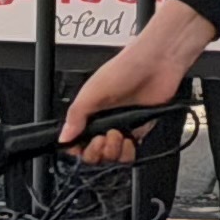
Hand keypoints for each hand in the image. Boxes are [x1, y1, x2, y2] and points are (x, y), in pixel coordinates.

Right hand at [64, 0, 214, 159]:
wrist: (156, 64)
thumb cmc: (125, 69)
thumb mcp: (92, 91)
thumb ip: (75, 116)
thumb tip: (63, 137)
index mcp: (89, 110)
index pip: (78, 140)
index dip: (78, 149)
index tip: (81, 148)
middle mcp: (105, 120)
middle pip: (94, 152)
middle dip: (96, 151)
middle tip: (101, 139)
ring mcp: (123, 125)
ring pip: (113, 155)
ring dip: (113, 152)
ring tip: (117, 135)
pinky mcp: (141, 128)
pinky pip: (131, 150)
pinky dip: (129, 151)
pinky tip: (128, 139)